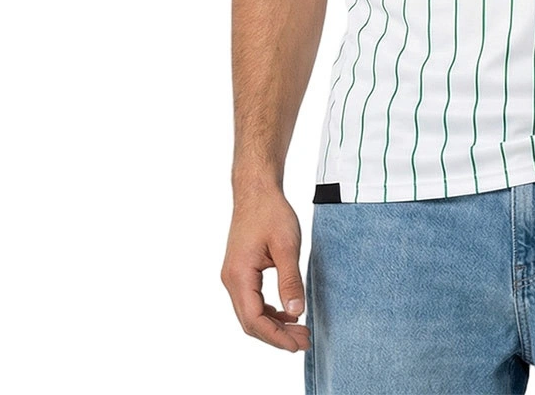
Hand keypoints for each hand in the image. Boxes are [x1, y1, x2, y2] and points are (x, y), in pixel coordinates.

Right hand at [221, 189, 310, 351]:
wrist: (256, 190)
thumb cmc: (271, 212)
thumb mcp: (287, 246)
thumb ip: (290, 280)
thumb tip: (296, 312)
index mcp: (239, 275)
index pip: (254, 319)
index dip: (276, 336)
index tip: (297, 345)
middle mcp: (231, 279)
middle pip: (250, 321)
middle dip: (276, 335)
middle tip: (304, 341)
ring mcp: (233, 276)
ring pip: (250, 313)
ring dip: (273, 324)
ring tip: (299, 330)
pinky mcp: (240, 271)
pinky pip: (251, 301)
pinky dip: (268, 311)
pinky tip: (288, 312)